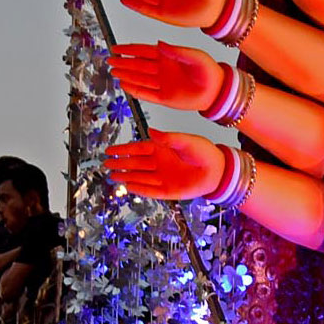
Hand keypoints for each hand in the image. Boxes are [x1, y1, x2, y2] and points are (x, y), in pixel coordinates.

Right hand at [104, 131, 225, 199]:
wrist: (218, 171)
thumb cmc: (204, 152)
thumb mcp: (186, 141)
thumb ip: (168, 138)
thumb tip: (151, 131)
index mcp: (161, 148)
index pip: (137, 148)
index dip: (123, 150)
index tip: (109, 150)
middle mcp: (159, 163)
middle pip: (135, 163)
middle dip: (120, 163)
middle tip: (106, 164)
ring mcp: (163, 177)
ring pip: (140, 177)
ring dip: (126, 177)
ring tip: (113, 176)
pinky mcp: (169, 191)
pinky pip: (151, 190)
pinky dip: (140, 189)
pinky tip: (129, 187)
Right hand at [109, 42, 222, 111]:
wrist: (217, 91)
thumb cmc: (209, 70)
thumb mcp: (194, 56)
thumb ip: (176, 51)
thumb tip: (159, 43)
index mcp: (168, 57)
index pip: (143, 51)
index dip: (129, 49)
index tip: (115, 48)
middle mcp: (162, 70)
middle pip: (138, 65)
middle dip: (123, 62)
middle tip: (109, 60)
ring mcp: (162, 84)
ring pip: (140, 79)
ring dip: (126, 75)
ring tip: (113, 72)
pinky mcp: (165, 98)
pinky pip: (147, 94)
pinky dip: (136, 90)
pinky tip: (125, 86)